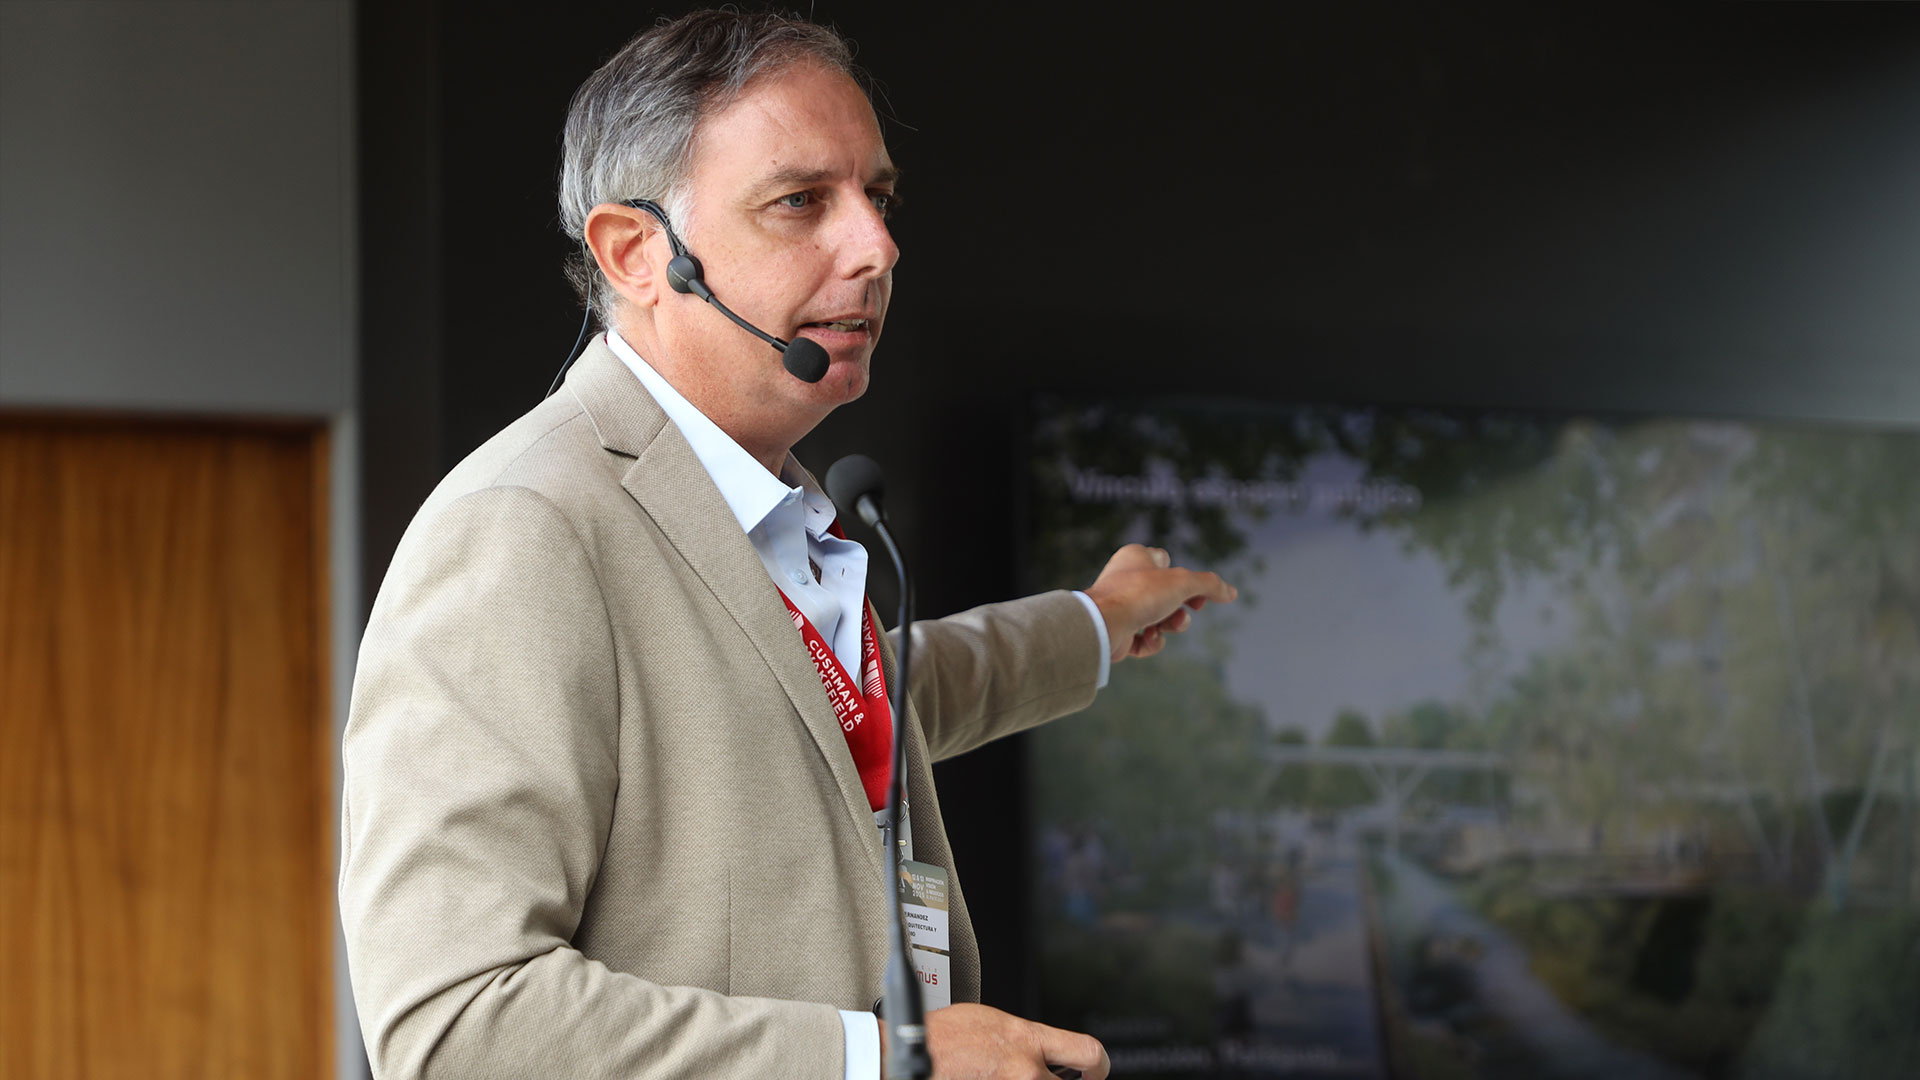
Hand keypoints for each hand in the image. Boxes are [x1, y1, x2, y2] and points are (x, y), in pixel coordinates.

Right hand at [883, 1002, 1106, 1078]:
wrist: (912, 1058)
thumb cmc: (942, 1038)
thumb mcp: (991, 1021)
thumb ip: (1023, 1039)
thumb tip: (1038, 1049)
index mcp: (1027, 1040)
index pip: (1088, 1052)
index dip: (1099, 1066)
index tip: (1094, 1072)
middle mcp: (1026, 1072)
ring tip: (1013, 1079)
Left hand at [1083, 543, 1237, 661]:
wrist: (1103, 624)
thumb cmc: (1138, 594)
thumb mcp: (1182, 583)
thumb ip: (1210, 585)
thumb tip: (1231, 592)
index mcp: (1136, 558)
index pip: (1166, 561)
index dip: (1185, 577)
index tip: (1198, 592)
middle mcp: (1126, 579)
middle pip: (1166, 593)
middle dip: (1182, 607)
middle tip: (1191, 611)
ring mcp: (1120, 607)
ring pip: (1157, 617)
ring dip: (1169, 625)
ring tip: (1166, 628)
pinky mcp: (1118, 632)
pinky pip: (1144, 639)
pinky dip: (1152, 642)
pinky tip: (1149, 639)